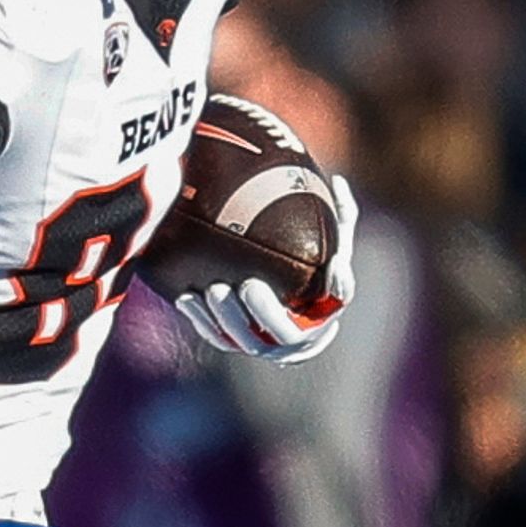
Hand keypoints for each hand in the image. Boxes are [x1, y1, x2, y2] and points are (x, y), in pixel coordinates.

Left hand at [169, 228, 355, 363]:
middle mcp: (294, 337)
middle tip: (250, 285)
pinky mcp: (234, 344)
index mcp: (324, 311)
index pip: (337, 301)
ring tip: (214, 290)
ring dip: (227, 316)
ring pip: (243, 339)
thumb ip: (339, 219)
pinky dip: (201, 319)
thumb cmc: (311, 277)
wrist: (292, 321)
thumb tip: (338, 181)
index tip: (332, 266)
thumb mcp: (330, 248)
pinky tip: (186, 297)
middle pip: (281, 331)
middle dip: (264, 311)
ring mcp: (262, 345)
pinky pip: (216, 336)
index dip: (338, 286)